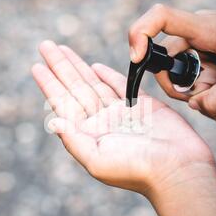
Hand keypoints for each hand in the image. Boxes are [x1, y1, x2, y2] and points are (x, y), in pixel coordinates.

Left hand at [32, 41, 215, 215]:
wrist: (178, 169)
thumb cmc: (138, 169)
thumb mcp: (97, 159)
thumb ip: (74, 139)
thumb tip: (53, 121)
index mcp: (89, 134)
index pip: (64, 103)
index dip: (49, 84)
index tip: (36, 66)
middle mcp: (102, 122)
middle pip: (76, 87)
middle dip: (60, 66)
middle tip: (45, 45)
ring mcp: (122, 113)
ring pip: (95, 83)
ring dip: (79, 66)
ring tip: (63, 50)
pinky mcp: (143, 106)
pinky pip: (121, 86)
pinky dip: (108, 76)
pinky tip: (95, 66)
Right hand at [128, 4, 215, 123]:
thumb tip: (194, 107)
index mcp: (204, 28)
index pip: (159, 18)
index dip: (140, 35)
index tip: (137, 59)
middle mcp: (197, 32)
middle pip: (168, 61)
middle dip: (183, 88)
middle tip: (206, 102)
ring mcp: (203, 43)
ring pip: (184, 73)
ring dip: (201, 94)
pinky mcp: (209, 52)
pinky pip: (197, 75)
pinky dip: (207, 92)